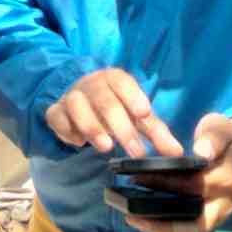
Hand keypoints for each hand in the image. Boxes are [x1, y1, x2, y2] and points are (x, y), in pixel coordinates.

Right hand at [45, 68, 183, 157]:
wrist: (80, 99)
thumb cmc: (116, 107)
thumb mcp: (137, 116)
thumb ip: (156, 132)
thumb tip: (177, 153)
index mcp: (114, 79)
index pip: (122, 81)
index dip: (133, 96)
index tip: (145, 113)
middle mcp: (91, 84)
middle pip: (105, 101)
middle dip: (121, 127)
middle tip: (136, 151)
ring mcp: (71, 96)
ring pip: (77, 106)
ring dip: (92, 127)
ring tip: (106, 147)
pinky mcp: (55, 111)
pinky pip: (57, 118)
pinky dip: (68, 131)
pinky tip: (79, 143)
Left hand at [126, 113, 231, 231]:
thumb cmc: (225, 138)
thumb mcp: (220, 129)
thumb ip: (212, 138)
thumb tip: (202, 153)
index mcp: (226, 178)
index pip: (194, 185)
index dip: (166, 184)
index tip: (139, 177)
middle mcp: (224, 202)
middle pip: (191, 215)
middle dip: (159, 211)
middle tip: (129, 204)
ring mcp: (218, 215)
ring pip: (190, 231)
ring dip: (161, 229)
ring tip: (133, 219)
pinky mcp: (210, 220)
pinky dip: (166, 230)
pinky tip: (143, 221)